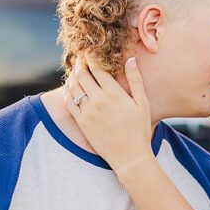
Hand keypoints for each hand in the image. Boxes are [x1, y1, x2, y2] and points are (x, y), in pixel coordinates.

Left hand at [63, 55, 153, 177]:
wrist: (129, 156)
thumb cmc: (140, 130)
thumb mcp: (142, 103)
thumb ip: (135, 80)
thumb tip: (130, 60)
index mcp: (114, 93)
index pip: (97, 69)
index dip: (90, 58)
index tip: (89, 52)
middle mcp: (98, 100)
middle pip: (82, 75)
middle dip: (80, 64)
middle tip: (80, 59)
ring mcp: (87, 112)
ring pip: (73, 87)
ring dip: (72, 76)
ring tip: (75, 71)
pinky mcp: (81, 122)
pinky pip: (69, 102)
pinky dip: (67, 92)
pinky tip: (70, 88)